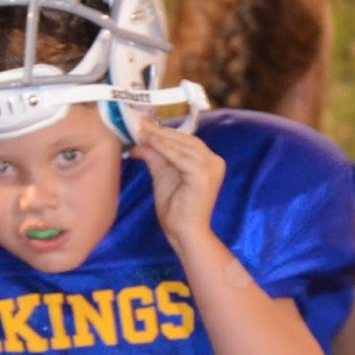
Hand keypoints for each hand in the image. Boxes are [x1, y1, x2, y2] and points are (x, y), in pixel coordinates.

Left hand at [130, 120, 224, 250]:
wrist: (184, 231)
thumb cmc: (175, 208)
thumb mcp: (162, 174)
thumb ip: (155, 156)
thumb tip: (140, 141)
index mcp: (208, 161)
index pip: (186, 141)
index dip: (165, 131)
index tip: (144, 123)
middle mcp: (215, 161)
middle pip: (185, 140)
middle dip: (161, 131)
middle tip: (140, 123)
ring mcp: (212, 167)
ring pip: (182, 146)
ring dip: (160, 137)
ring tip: (142, 130)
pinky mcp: (204, 175)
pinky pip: (181, 157)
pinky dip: (165, 148)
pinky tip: (150, 142)